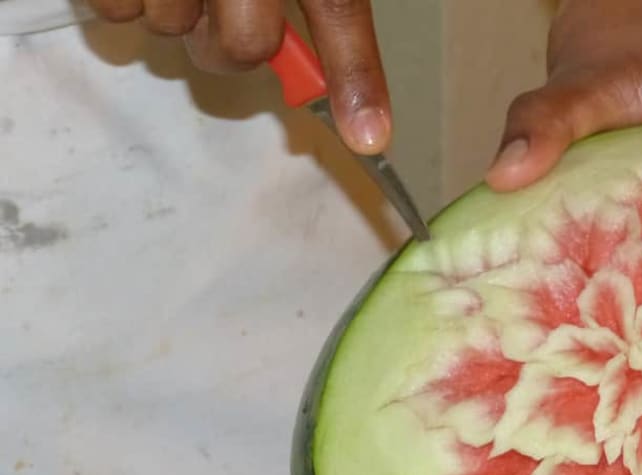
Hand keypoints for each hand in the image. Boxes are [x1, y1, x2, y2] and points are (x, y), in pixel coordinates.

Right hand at [86, 0, 391, 154]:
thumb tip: (354, 95)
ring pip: (170, 28)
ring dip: (174, 8)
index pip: (336, 6)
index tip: (367, 134)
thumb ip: (322, 1)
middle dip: (232, 42)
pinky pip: (114, 9)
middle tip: (226, 4)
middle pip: (240, 46)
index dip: (355, 72)